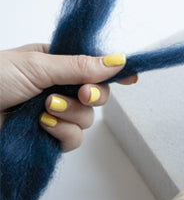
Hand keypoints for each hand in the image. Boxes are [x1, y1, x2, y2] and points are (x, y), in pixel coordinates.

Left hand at [0, 44, 130, 151]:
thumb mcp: (37, 64)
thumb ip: (80, 65)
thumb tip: (118, 60)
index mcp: (54, 63)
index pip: (93, 66)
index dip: (113, 72)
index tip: (131, 77)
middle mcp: (56, 88)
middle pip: (97, 94)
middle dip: (93, 94)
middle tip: (82, 92)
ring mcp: (51, 114)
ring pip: (87, 118)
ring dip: (70, 113)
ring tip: (45, 109)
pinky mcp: (45, 138)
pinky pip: (73, 139)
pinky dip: (62, 133)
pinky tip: (42, 125)